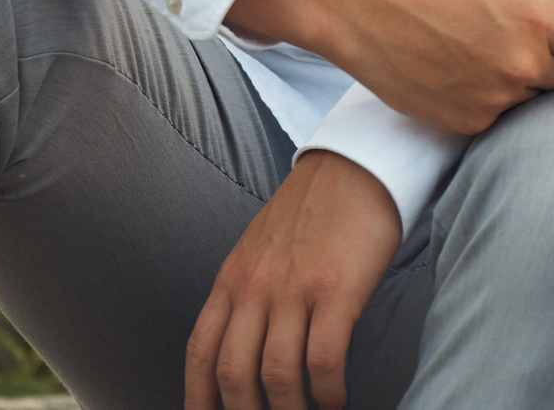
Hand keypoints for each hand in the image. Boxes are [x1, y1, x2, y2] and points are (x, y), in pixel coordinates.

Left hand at [186, 150, 400, 409]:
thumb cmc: (311, 211)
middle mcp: (256, 286)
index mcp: (232, 277)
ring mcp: (294, 288)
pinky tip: (336, 401)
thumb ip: (245, 294)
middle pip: (234, 374)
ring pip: (278, 375)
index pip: (201, 351)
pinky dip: (329, 393)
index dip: (198, 398)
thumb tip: (239, 351)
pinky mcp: (336, 291)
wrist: (356, 166)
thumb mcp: (258, 248)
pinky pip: (324, 360)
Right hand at [228, 0, 553, 132]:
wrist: (368, 10)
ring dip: (522, 81)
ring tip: (483, 52)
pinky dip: (490, 99)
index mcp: (536, 18)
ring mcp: (496, 97)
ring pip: (536, 99)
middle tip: (517, 37)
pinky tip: (462, 71)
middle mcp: (521, 63)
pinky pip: (502, 116)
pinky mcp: (470, 122)